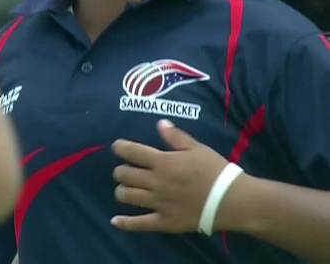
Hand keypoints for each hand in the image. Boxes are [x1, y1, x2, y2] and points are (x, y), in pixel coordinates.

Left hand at [111, 119, 229, 232]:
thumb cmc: (214, 170)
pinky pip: (139, 224)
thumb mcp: (196, 148)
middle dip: (120, 170)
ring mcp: (158, 203)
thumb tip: (160, 123)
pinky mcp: (164, 222)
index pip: (133, 152)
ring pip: (127, 196)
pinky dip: (125, 223)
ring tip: (124, 188)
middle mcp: (155, 182)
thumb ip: (176, 136)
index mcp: (163, 162)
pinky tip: (115, 221)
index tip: (116, 147)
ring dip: (121, 190)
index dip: (120, 148)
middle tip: (124, 169)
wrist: (230, 200)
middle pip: (125, 175)